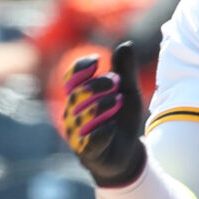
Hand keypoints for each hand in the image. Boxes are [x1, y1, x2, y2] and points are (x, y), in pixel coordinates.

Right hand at [58, 38, 147, 187]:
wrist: (127, 153)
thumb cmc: (121, 119)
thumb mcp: (128, 92)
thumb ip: (125, 71)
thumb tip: (126, 44)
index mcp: (79, 96)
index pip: (71, 78)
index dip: (81, 68)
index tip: (98, 61)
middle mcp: (72, 113)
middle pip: (78, 93)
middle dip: (98, 85)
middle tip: (117, 82)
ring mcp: (77, 133)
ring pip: (83, 115)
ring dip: (102, 105)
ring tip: (119, 101)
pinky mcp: (87, 152)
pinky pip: (90, 140)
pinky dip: (102, 132)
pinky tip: (112, 127)